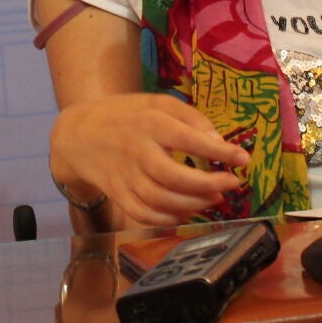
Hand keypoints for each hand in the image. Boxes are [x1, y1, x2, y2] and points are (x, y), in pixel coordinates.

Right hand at [49, 92, 249, 229]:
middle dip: (208, 184)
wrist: (78, 134)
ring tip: (214, 198)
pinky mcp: (118, 195)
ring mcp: (125, 177)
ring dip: (193, 204)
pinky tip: (186, 212)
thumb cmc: (126, 116)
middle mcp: (137, 152)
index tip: (243, 159)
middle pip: (175, 177)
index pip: (188, 139)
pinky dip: (169, 219)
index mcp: (149, 124)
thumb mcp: (156, 103)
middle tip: (231, 184)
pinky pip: (145, 215)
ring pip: (162, 201)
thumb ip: (189, 117)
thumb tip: (217, 139)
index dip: (219, 152)